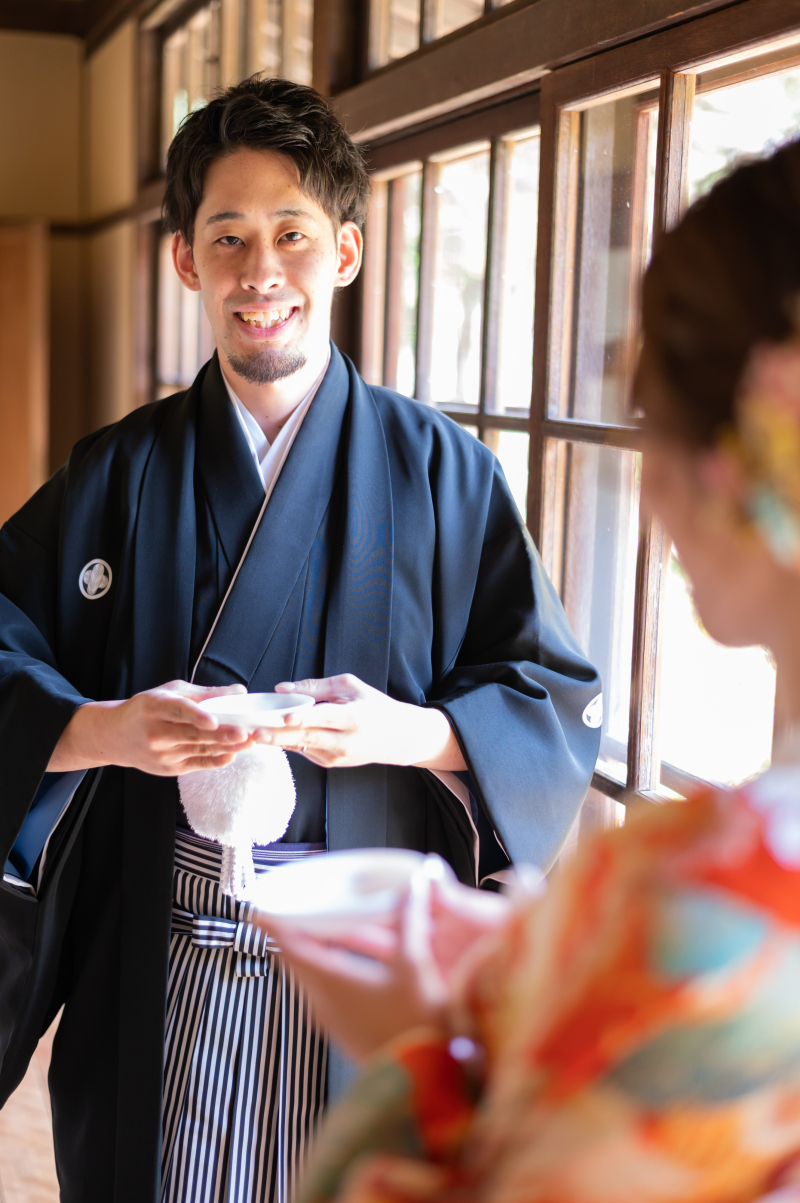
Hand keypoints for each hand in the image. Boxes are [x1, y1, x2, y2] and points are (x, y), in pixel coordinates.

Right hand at [48, 681, 254, 775]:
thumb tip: (240, 691)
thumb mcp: (169, 693)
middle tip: (245, 733)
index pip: (176, 711)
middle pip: (192, 734)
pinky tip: (231, 755)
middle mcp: (155, 732)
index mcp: (153, 707)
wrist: (116, 736)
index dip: (195, 715)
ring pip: (198, 750)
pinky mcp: (168, 769)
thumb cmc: (148, 709)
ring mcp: (161, 754)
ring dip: (225, 747)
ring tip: (249, 742)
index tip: (213, 719)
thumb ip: (204, 694)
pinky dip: (214, 760)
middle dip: (221, 735)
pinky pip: (196, 764)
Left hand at [256, 674, 466, 770]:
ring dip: (275, 740)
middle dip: (277, 735)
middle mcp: (345, 741)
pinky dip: (287, 742)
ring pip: (300, 747)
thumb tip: (281, 688)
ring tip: (251, 732)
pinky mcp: (331, 764)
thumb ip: (314, 687)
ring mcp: (337, 756)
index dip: (303, 717)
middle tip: (252, 730)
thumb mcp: (350, 686)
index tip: (284, 716)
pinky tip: (270, 734)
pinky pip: (304, 750)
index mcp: (354, 717)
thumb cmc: (374, 706)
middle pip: (306, 738)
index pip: (325, 717)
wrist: (398, 738)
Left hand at [261, 869, 509, 1061]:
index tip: (262, 906)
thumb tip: (417, 887)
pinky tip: (354, 961)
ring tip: (329, 927)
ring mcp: (333, 1020)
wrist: (425, 1082)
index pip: (287, 945)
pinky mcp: (346, 1031)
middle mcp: (323, 1002)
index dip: (273, 922)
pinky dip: (332, 968)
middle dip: (297, 930)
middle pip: (296, 959)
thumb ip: (412, 921)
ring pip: (312, 976)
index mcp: (330, 981)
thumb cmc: (415, 1028)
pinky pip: (327, 991)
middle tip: (299, 908)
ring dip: (317, 949)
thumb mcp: (415, 966)